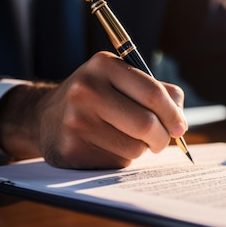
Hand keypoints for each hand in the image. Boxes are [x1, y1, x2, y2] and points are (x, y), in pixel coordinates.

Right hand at [0, 51, 186, 168]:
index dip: (173, 114)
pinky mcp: (71, 148)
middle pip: (146, 123)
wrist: (45, 116)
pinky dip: (122, 158)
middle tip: (161, 140)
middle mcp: (86, 89)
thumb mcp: (121, 80)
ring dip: (141, 148)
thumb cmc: (98, 98)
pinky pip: (116, 161)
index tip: (180, 127)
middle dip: (162, 137)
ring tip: (127, 139)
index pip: (153, 93)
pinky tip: (107, 147)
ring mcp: (76, 120)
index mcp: (104, 65)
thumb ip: (159, 92)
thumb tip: (180, 121)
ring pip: (135, 147)